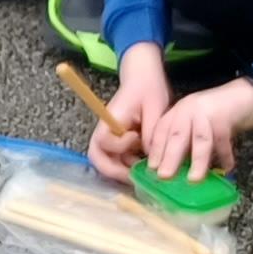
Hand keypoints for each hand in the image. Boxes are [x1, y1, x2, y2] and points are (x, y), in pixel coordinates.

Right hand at [88, 41, 170, 187]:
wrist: (144, 75)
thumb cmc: (149, 87)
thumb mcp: (155, 108)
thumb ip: (152, 133)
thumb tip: (152, 159)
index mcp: (111, 119)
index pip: (103, 142)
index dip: (120, 146)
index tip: (136, 138)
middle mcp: (106, 129)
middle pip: (97, 157)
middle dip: (114, 171)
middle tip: (134, 178)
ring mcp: (110, 136)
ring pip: (106, 161)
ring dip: (122, 170)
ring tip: (143, 174)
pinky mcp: (118, 139)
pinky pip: (116, 158)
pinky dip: (127, 166)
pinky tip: (144, 165)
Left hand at [146, 75, 252, 183]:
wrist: (244, 94)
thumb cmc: (219, 113)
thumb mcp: (196, 122)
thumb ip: (185, 139)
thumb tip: (174, 167)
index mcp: (178, 111)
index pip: (162, 130)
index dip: (156, 149)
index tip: (151, 168)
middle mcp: (189, 109)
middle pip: (177, 135)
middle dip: (170, 157)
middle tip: (164, 176)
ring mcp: (208, 112)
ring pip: (200, 140)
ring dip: (197, 161)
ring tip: (194, 179)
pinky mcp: (226, 117)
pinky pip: (224, 141)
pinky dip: (225, 156)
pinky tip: (226, 168)